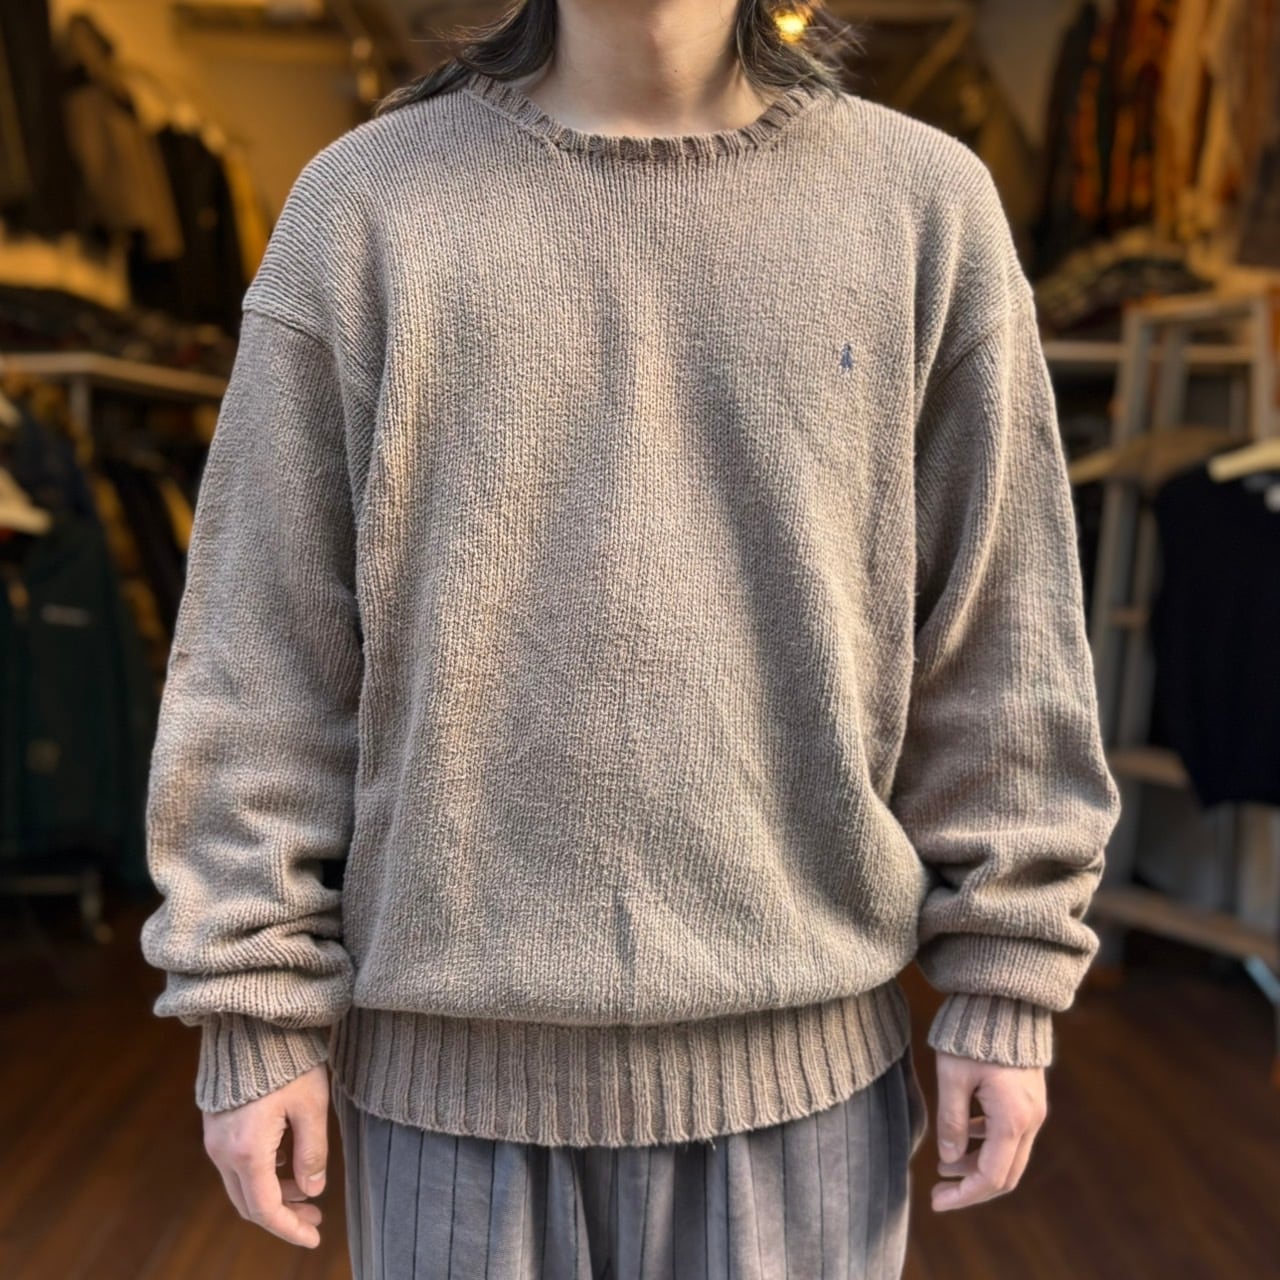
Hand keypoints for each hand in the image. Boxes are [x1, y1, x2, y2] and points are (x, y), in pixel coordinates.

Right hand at [201, 1062, 330, 1247]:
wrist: (250, 1020)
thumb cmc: (286, 1058)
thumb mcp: (312, 1105)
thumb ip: (312, 1152)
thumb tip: (312, 1191)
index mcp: (247, 1150)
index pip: (266, 1208)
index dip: (290, 1229)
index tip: (315, 1237)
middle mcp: (222, 1150)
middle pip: (249, 1202)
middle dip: (283, 1215)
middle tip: (316, 1217)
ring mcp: (214, 1137)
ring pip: (241, 1184)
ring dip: (272, 1194)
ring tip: (307, 1190)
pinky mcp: (216, 1123)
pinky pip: (235, 1163)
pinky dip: (261, 1173)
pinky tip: (287, 1162)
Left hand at [929, 1050, 1046, 1211]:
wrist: (1004, 1001)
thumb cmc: (972, 1035)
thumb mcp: (953, 1077)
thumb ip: (951, 1121)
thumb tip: (949, 1158)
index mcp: (1012, 1118)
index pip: (992, 1176)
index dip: (964, 1195)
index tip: (937, 1201)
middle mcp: (1030, 1120)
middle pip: (1005, 1174)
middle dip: (971, 1187)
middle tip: (938, 1192)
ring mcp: (1034, 1110)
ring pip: (1009, 1156)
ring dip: (978, 1165)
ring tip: (943, 1164)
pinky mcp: (1029, 1099)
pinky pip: (1010, 1135)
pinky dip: (986, 1144)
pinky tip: (962, 1136)